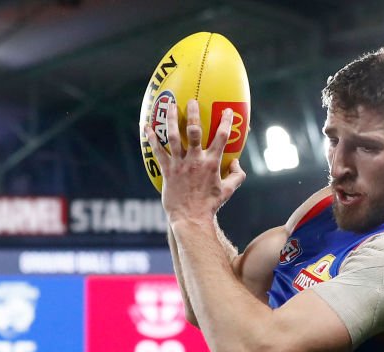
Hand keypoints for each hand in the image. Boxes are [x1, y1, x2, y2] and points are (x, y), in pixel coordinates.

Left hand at [145, 99, 245, 225]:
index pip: (222, 138)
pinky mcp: (167, 170)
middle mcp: (196, 160)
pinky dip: (152, 138)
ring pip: (174, 136)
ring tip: (170, 105)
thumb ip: (236, 175)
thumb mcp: (228, 191)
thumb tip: (236, 163)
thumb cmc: (210, 205)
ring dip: (172, 119)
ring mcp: (180, 164)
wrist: (190, 218)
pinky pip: (158, 151)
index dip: (226, 122)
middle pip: (195, 131)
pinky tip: (147, 127)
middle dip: (194, 113)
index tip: (228, 111)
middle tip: (192, 101)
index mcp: (212, 163)